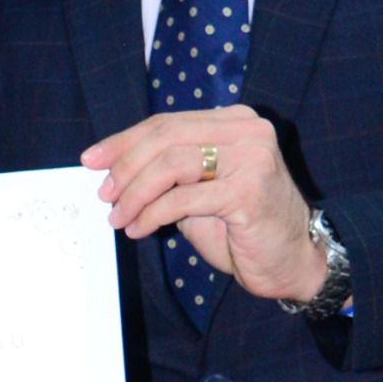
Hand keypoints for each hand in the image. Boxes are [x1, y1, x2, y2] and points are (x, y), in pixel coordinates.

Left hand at [82, 105, 324, 304]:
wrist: (290, 261)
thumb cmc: (241, 227)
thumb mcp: (197, 189)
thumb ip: (166, 172)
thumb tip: (111, 170)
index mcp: (233, 121)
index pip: (166, 123)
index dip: (124, 141)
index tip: (92, 160)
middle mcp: (247, 131)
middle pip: (165, 137)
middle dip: (125, 166)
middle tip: (104, 195)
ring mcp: (252, 158)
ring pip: (171, 164)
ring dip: (135, 194)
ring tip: (119, 218)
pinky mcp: (249, 191)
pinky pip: (183, 198)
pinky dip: (153, 214)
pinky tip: (140, 229)